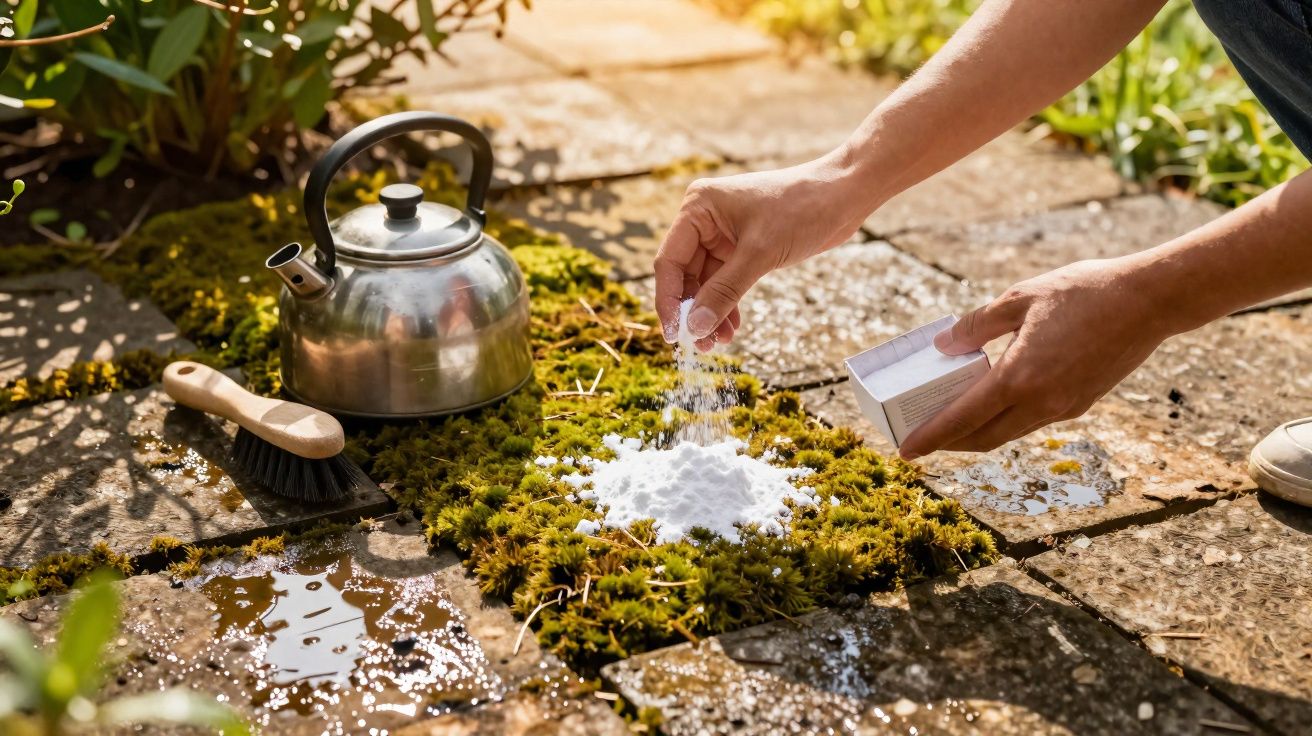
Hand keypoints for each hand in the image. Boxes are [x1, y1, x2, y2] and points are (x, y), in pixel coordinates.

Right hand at [654, 156, 873, 349]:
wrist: (843, 195)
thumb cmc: (801, 209)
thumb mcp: (760, 254)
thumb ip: (725, 292)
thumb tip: (696, 328)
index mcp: (698, 207)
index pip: (670, 261)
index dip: (669, 300)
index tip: (673, 335)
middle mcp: (705, 219)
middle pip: (685, 275)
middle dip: (693, 311)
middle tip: (700, 345)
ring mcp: (723, 234)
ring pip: (706, 282)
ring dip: (711, 312)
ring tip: (718, 342)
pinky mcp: (743, 247)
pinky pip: (725, 282)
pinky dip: (727, 304)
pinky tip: (731, 328)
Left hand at [898, 257, 1176, 458]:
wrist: (1150, 300)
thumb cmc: (1084, 291)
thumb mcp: (1020, 298)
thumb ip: (976, 325)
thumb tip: (942, 345)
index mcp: (1019, 378)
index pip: (962, 420)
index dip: (931, 438)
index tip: (906, 450)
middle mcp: (1041, 402)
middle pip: (983, 438)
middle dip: (949, 443)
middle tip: (923, 437)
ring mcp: (1064, 407)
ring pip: (1009, 433)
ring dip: (978, 434)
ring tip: (952, 421)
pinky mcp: (1081, 403)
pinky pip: (1032, 421)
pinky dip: (1006, 420)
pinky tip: (994, 403)